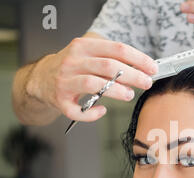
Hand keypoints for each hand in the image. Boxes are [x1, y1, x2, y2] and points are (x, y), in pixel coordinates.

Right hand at [26, 36, 157, 121]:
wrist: (41, 79)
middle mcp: (73, 61)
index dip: (137, 59)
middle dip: (132, 76)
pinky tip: (102, 110)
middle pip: (108, 66)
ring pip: (93, 84)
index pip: (116, 49)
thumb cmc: (73, 68)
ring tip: (129, 95)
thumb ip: (111, 58)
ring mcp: (65, 81)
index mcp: (84, 46)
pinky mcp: (60, 100)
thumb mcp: (89, 54)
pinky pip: (78, 110)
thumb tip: (142, 69)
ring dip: (115, 91)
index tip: (152, 68)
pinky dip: (91, 113)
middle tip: (146, 83)